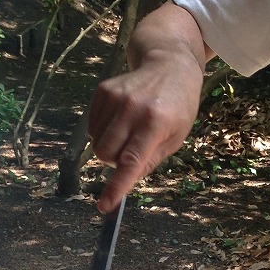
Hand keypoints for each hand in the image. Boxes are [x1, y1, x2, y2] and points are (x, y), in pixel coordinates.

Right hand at [88, 2, 209, 211]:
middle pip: (105, 155)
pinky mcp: (103, 90)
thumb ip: (150, 160)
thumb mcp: (176, 137)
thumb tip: (126, 180)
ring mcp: (116, 97)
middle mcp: (133, 109)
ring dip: (110, 146)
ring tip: (129, 130)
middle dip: (114, 162)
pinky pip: (91, 126)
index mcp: (156, 124)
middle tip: (132, 150)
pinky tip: (120, 120)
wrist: (169, 64)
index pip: (131, 161)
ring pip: (96, 142)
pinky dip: (102, 131)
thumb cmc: (178, 105)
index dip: (116, 186)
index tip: (105, 206)